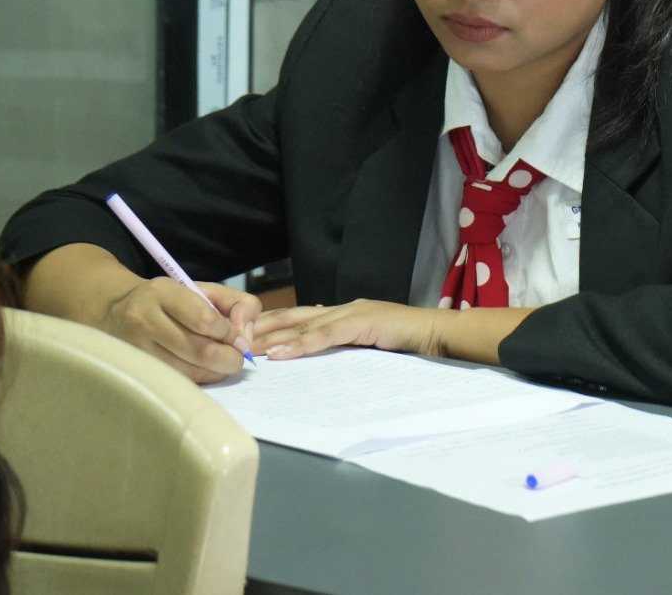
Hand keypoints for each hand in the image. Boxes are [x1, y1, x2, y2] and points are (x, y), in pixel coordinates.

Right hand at [102, 278, 259, 383]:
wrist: (119, 310)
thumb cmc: (173, 301)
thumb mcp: (207, 291)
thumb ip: (239, 304)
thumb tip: (246, 337)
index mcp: (163, 292)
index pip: (205, 320)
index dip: (230, 334)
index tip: (240, 340)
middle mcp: (143, 318)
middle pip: (199, 350)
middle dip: (228, 359)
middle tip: (238, 359)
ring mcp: (134, 347)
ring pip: (187, 372)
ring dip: (215, 372)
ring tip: (221, 364)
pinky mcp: (134, 369)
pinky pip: (176, 382)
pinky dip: (198, 380)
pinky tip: (203, 370)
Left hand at [255, 299, 446, 360]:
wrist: (439, 335)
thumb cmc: (409, 345)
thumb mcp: (369, 347)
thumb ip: (345, 349)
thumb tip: (317, 362)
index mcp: (345, 313)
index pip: (300, 317)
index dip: (272, 324)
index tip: (244, 336)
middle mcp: (344, 308)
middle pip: (294, 316)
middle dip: (262, 327)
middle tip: (232, 339)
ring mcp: (354, 313)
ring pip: (305, 325)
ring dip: (274, 337)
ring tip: (247, 348)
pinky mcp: (364, 322)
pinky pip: (326, 335)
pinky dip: (301, 345)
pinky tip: (280, 353)